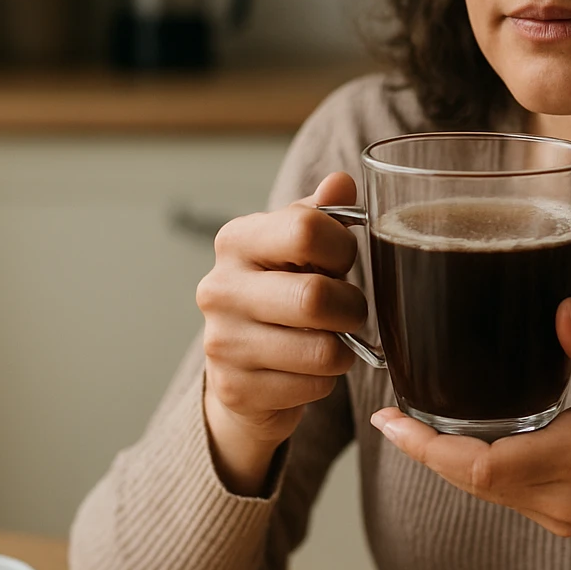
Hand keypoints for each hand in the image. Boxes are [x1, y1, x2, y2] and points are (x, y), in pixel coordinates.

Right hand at [196, 172, 366, 494]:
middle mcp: (219, 288)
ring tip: (332, 340)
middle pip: (315, 297)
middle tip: (351, 311)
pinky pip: (313, 386)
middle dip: (351, 307)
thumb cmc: (283, 292)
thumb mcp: (301, 249)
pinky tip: (308, 369)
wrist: (245, 366)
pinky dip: (326, 380)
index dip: (344, 248)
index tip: (344, 261)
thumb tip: (342, 181)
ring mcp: (222, 342)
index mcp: (236, 240)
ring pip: (321, 350)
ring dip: (343, 348)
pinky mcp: (235, 388)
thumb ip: (323, 214)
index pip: (306, 230)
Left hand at [371, 298, 570, 569]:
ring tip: (414, 420)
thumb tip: (561, 308)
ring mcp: (560, 513)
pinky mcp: (562, 517)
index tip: (389, 419)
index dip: (426, 445)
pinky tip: (464, 436)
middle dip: (424, 447)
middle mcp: (560, 495)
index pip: (480, 464)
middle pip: (466, 479)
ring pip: (482, 490)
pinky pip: (503, 494)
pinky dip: (475, 466)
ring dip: (447, 458)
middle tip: (389, 411)